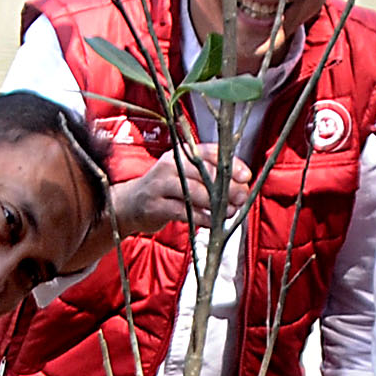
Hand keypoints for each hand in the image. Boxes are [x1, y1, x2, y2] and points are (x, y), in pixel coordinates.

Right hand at [110, 147, 250, 236]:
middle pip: (204, 173)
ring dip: (215, 204)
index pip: (209, 153)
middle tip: (241, 197)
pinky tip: (212, 223)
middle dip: (227, 187)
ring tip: (229, 212)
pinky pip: (183, 212)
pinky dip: (201, 219)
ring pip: (194, 192)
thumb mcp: (184, 176)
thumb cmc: (165, 191)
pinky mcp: (155, 206)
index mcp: (181, 154)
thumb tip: (241, 186)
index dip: (230, 164)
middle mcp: (170, 165)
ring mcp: (160, 184)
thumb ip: (209, 177)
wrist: (129, 205)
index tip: (246, 176)